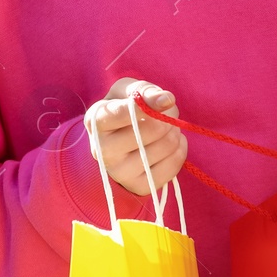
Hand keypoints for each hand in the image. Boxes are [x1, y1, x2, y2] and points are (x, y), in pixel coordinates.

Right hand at [84, 78, 186, 196]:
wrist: (115, 146)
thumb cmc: (123, 111)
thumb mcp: (127, 92)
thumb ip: (144, 90)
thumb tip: (166, 100)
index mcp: (96, 122)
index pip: (124, 113)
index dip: (150, 105)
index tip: (167, 100)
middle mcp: (102, 151)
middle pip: (152, 130)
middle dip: (167, 117)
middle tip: (166, 114)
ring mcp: (119, 173)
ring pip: (166, 146)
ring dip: (175, 132)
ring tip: (167, 129)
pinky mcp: (138, 187)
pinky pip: (174, 165)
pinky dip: (179, 149)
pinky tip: (170, 144)